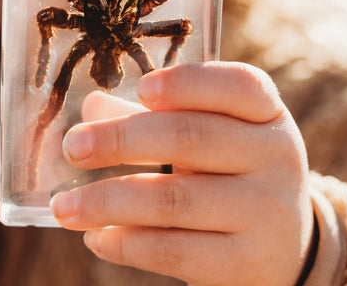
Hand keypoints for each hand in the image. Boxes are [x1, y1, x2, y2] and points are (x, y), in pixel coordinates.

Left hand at [50, 62, 312, 285]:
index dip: (187, 83)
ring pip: (173, 199)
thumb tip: (92, 107)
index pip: (238, 85)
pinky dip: (126, 244)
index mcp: (266, 114)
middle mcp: (276, 157)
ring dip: (107, 201)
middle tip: (72, 147)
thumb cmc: (228, 177)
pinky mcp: (246, 263)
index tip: (140, 88)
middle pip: (190, 137)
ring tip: (65, 206)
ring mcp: (266, 213)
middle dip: (120, 140)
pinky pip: (174, 251)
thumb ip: (154, 120)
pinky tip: (97, 238)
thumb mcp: (207, 140)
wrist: (282, 253)